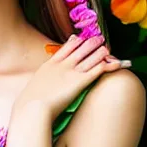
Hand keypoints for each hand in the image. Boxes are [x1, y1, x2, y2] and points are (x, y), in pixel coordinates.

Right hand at [10, 35, 128, 123]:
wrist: (32, 109)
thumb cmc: (30, 103)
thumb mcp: (34, 85)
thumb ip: (41, 79)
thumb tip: (40, 80)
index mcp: (50, 64)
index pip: (67, 47)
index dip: (76, 41)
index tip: (80, 38)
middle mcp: (63, 64)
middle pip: (82, 48)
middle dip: (91, 43)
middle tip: (99, 38)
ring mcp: (73, 72)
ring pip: (92, 56)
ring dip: (101, 51)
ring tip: (107, 48)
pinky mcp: (81, 82)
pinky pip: (99, 69)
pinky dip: (109, 65)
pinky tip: (117, 63)